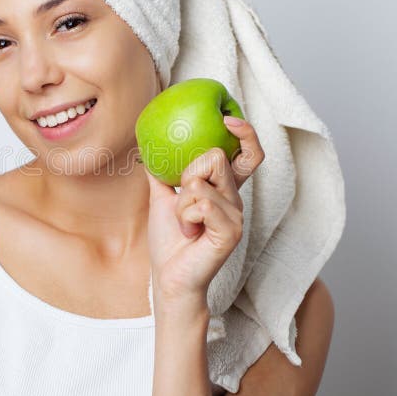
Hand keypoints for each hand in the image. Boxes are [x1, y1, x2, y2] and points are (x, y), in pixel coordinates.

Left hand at [145, 115, 264, 304]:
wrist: (168, 277)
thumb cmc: (169, 241)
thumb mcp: (161, 198)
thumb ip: (162, 172)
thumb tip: (148, 145)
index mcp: (224, 190)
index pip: (247, 154)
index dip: (245, 133)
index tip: (227, 118)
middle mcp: (236, 199)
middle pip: (215, 157)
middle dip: (188, 176)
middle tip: (183, 203)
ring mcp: (237, 215)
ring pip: (201, 182)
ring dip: (181, 204)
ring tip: (184, 224)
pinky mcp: (231, 231)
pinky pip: (200, 203)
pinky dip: (184, 217)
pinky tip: (189, 233)